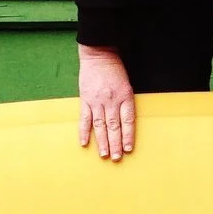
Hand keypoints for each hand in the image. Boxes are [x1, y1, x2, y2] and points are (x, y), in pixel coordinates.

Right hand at [77, 45, 134, 161]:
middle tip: (116, 158)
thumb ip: (126, 103)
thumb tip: (125, 124)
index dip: (128, 136)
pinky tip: (84, 143)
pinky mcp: (85, 100)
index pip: (127, 121)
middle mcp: (111, 101)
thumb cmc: (115, 70)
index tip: (128, 149)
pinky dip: (84, 131)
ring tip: (104, 155)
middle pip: (114, 126)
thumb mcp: (127, 85)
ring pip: (100, 125)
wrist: (98, 55)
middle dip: (115, 143)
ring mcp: (97, 101)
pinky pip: (84, 118)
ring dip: (102, 142)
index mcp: (125, 96)